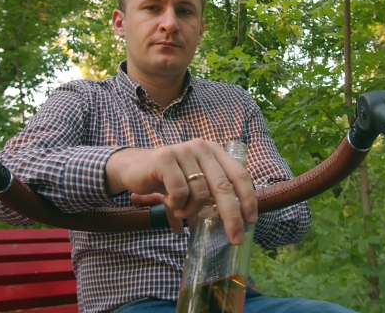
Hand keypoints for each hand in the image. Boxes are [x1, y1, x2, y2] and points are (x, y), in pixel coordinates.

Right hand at [105, 139, 257, 243]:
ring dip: (191, 211)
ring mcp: (183, 151)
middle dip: (232, 216)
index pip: (239, 174)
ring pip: (200, 193)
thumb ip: (211, 198)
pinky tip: (168, 202)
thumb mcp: (193, 186)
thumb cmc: (168, 180)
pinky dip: (176, 204)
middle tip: (235, 238)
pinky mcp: (165, 159)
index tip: (251, 220)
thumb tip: (232, 226)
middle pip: (224, 186)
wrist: (134, 169)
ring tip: (180, 212)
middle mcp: (202, 148)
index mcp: (214, 152)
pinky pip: (179, 191)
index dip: (248, 198)